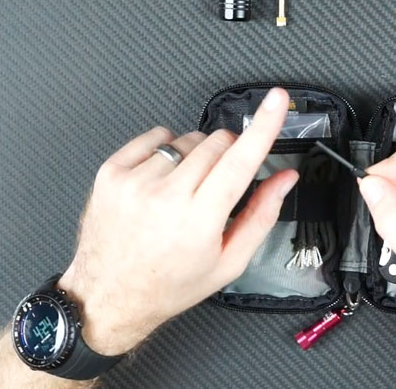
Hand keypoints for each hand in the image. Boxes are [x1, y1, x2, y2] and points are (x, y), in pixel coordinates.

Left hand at [58, 88, 297, 355]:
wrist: (109, 296)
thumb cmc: (170, 283)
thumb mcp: (229, 262)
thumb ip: (262, 215)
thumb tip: (286, 179)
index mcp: (199, 221)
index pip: (240, 162)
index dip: (263, 126)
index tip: (278, 100)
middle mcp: (165, 197)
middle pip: (217, 143)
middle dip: (228, 155)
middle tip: (216, 188)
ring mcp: (135, 182)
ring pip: (188, 139)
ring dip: (196, 157)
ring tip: (183, 191)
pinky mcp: (112, 172)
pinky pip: (156, 136)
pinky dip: (167, 150)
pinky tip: (162, 180)